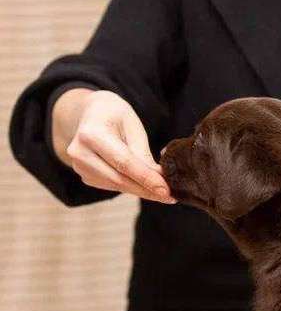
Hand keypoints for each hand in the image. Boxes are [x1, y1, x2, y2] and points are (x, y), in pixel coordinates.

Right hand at [53, 89, 173, 202]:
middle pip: (119, 179)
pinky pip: (113, 186)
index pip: (124, 163)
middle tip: (170, 196)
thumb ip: (144, 155)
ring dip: (141, 190)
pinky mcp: (85, 176)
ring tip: (161, 190)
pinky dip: (131, 187)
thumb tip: (160, 180)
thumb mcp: (133, 128)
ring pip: (117, 186)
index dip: (146, 179)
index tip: (166, 191)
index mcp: (92, 134)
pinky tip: (143, 184)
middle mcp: (80, 152)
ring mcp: (79, 166)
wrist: (92, 114)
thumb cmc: (116, 116)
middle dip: (147, 190)